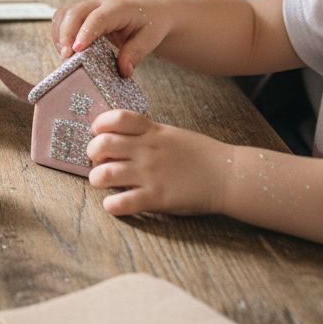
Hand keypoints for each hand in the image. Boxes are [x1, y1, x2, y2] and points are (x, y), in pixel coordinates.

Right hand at [51, 0, 170, 77]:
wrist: (150, 13)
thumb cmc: (150, 25)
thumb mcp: (150, 40)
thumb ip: (136, 53)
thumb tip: (123, 70)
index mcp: (120, 7)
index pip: (98, 18)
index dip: (85, 33)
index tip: (76, 50)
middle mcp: (100, 2)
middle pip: (74, 13)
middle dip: (65, 35)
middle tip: (66, 57)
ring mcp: (88, 5)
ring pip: (64, 14)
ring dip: (59, 35)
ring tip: (65, 55)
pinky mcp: (80, 12)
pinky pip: (61, 18)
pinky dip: (58, 34)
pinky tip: (65, 48)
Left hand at [86, 110, 233, 216]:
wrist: (230, 176)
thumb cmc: (201, 155)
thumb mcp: (172, 135)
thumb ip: (146, 133)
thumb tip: (119, 136)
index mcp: (152, 131)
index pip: (115, 118)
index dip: (99, 125)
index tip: (99, 134)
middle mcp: (147, 150)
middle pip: (101, 145)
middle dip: (92, 154)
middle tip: (98, 162)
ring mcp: (150, 174)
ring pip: (104, 174)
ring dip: (97, 179)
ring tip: (104, 183)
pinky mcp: (156, 198)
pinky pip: (121, 203)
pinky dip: (111, 205)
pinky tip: (115, 204)